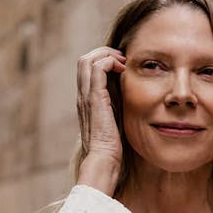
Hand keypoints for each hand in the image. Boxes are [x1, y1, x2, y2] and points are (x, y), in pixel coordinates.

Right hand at [76, 47, 125, 194]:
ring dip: (107, 55)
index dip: (103, 60)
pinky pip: (97, 68)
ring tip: (123, 62)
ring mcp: (86, 96)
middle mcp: (83, 95)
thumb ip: (117, 105)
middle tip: (123, 60)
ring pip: (87, 60)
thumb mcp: (115, 118)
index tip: (122, 65)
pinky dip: (109, 62)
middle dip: (104, 53)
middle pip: (84, 60)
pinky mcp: (94, 98)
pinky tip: (123, 70)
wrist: (105, 158)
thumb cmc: (113, 144)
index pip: (87, 69)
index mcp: (87, 99)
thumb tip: (129, 94)